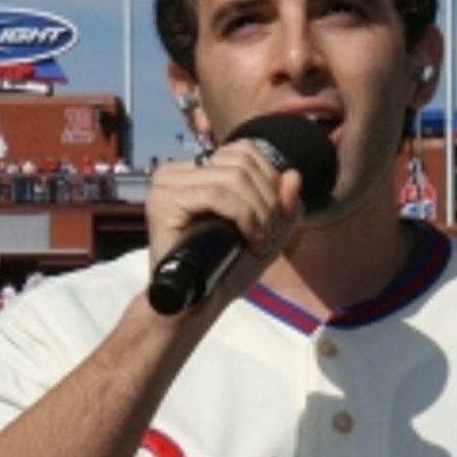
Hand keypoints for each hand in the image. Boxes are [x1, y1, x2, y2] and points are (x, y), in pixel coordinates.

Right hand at [144, 143, 304, 304]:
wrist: (196, 306)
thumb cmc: (226, 271)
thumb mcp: (267, 234)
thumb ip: (284, 205)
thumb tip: (293, 174)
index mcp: (198, 171)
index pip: (244, 150)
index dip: (270, 180)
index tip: (272, 218)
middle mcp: (179, 171)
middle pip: (242, 162)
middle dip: (267, 201)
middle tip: (266, 236)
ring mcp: (167, 183)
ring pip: (233, 178)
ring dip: (259, 212)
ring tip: (258, 241)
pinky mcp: (163, 200)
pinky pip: (217, 194)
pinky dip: (244, 217)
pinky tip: (247, 240)